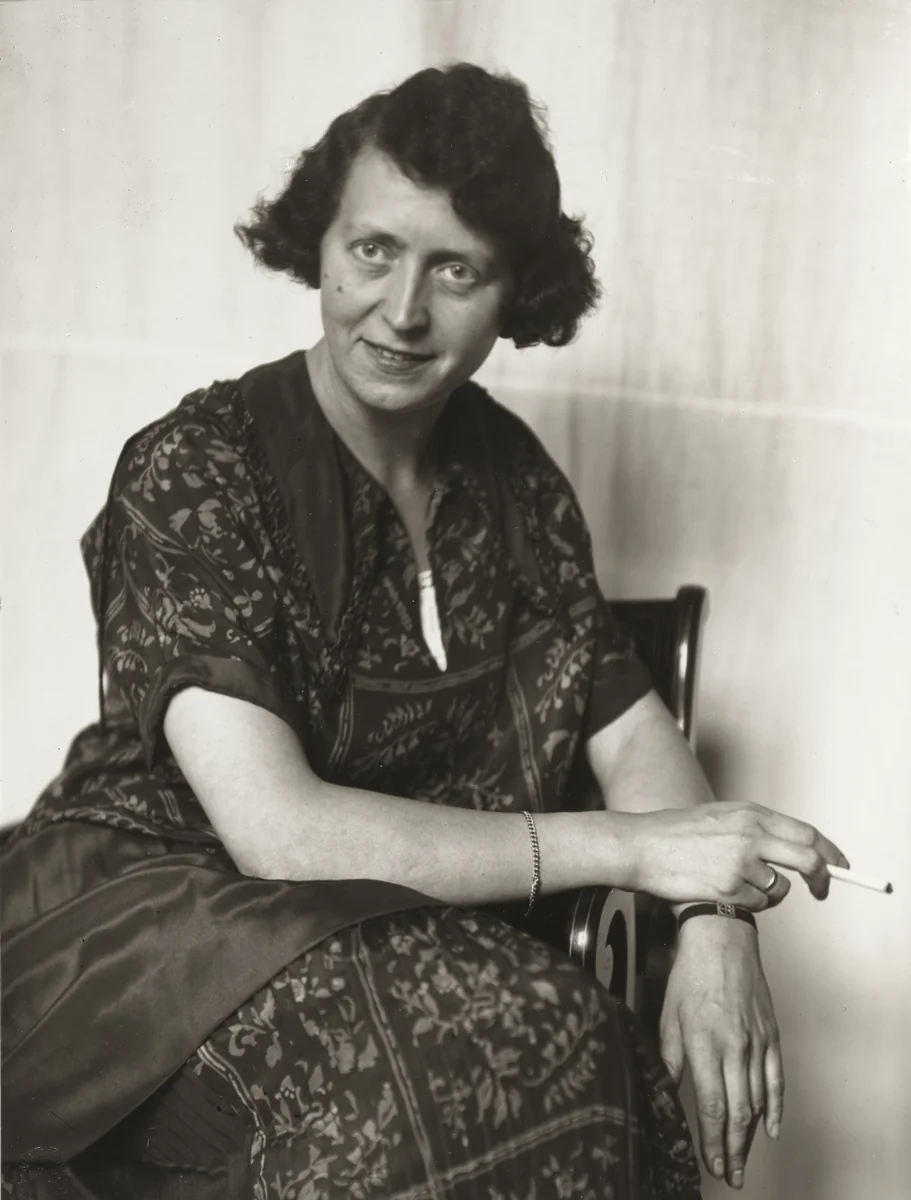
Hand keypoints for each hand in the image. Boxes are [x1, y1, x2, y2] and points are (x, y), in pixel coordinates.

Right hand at [627, 800, 848, 909]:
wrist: (641, 846)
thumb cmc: (676, 833)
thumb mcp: (721, 816)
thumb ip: (756, 828)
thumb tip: (793, 848)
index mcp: (750, 813)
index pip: (807, 833)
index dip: (830, 852)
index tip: (840, 866)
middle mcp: (750, 835)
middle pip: (808, 860)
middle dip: (822, 879)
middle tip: (822, 890)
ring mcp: (740, 862)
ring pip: (780, 889)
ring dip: (770, 894)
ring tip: (741, 886)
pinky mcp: (728, 887)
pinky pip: (756, 904)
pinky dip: (748, 903)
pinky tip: (724, 891)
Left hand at [660, 917, 780, 1189]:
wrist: (722, 938)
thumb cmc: (690, 974)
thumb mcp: (668, 1015)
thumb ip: (669, 1058)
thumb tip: (663, 1091)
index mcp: (705, 1042)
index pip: (711, 1104)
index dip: (712, 1140)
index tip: (711, 1163)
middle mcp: (734, 1046)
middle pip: (738, 1111)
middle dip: (734, 1149)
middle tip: (731, 1175)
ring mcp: (757, 1041)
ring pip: (758, 1100)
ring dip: (751, 1136)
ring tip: (743, 1160)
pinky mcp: (771, 1034)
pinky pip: (776, 1079)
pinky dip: (776, 1107)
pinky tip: (771, 1129)